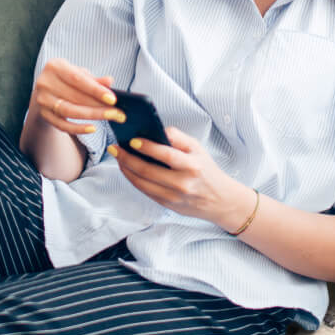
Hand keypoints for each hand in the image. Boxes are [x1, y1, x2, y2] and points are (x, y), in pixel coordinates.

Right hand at [31, 59, 122, 135]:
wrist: (45, 89)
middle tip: (118, 112)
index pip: (77, 79)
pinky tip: (93, 128)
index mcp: (55, 67)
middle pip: (75, 97)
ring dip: (92, 115)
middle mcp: (45, 82)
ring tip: (110, 117)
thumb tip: (110, 81)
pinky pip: (62, 125)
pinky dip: (78, 128)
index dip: (96, 90)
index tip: (112, 99)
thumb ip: (94, 79)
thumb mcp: (79, 74)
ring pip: (69, 111)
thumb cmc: (66, 79)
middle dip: (99, 105)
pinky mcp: (43, 114)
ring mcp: (42, 99)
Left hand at [109, 126, 247, 227]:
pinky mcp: (167, 205)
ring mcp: (173, 196)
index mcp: (192, 166)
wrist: (220, 200)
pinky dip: (133, 179)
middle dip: (127, 158)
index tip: (132, 140)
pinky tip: (127, 168)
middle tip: (115, 148)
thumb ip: (178, 138)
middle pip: (148, 170)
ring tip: (118, 157)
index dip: (147, 147)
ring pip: (142, 183)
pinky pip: (145, 191)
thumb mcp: (198, 149)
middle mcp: (183, 183)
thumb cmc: (206, 170)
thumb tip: (157, 129)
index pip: (167, 155)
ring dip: (126, 169)